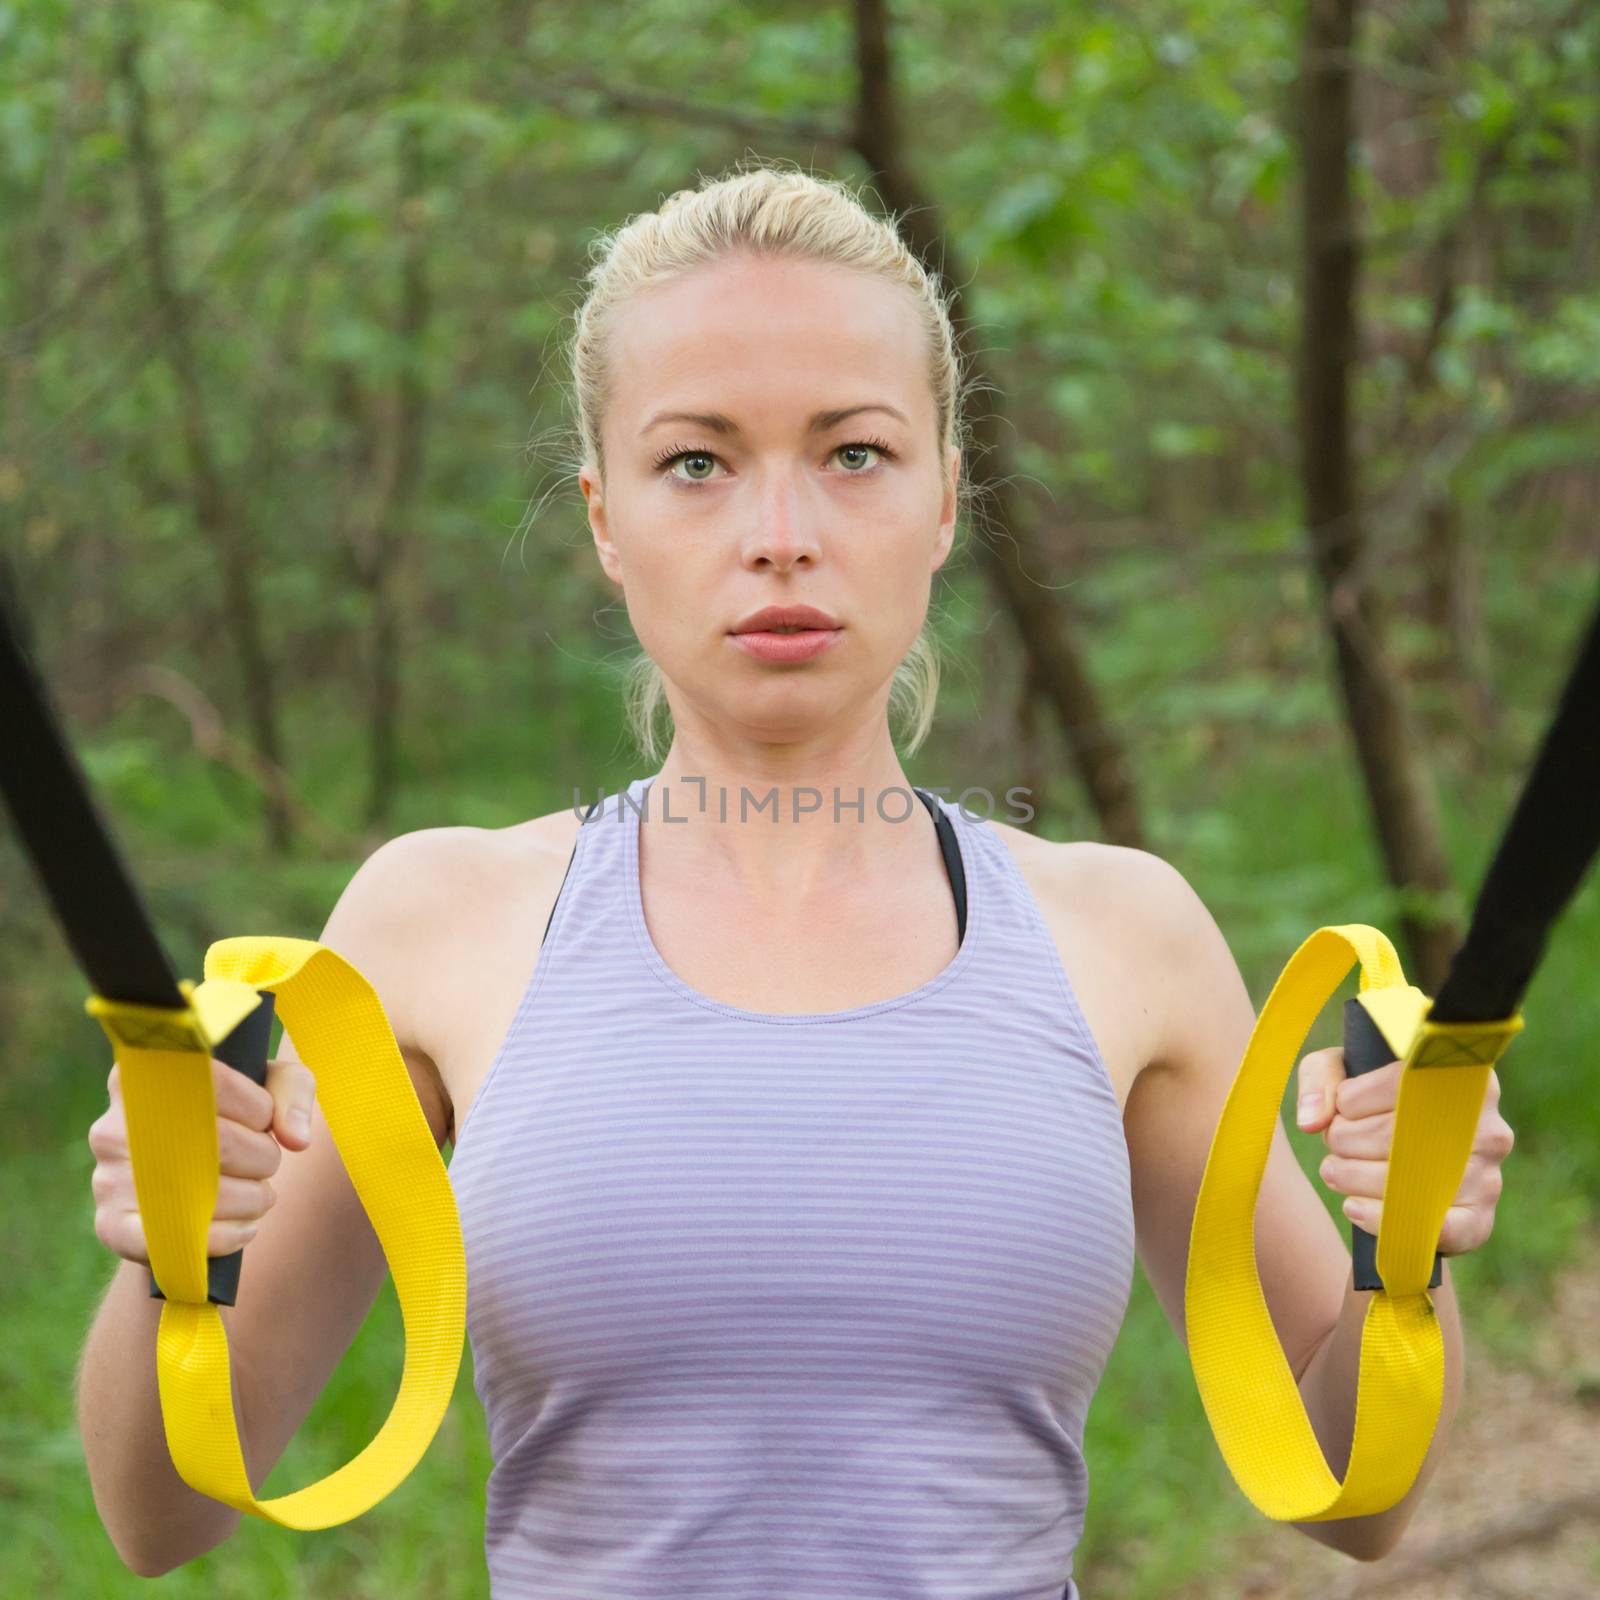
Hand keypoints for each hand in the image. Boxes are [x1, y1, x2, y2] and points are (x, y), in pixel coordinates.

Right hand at [88, 1054, 317, 1264]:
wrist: (181, 1168)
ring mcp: (108, 1175)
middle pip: (220, 1145)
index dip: (259, 1109)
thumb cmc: (234, 1114)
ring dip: (252, 1200)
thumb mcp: (268, 1084)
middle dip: (263, 1159)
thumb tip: (296, 1140)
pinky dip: (223, 1238)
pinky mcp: (111, 1224)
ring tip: (259, 1194)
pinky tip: (244, 1228)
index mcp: (148, 1073)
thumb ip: (292, 1094)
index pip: (218, 1085)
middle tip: (267, 1162)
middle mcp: (116, 1122)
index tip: (264, 1119)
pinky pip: (173, 1241)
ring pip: (204, 1195)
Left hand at [1295, 1049, 1514, 1256]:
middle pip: (1394, 1135)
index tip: (1340, 1110)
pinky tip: (1354, 1206)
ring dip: (1351, 1178)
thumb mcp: (1345, 1071)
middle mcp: (1487, 1125)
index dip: (1350, 1101)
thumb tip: (1312, 1121)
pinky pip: (1430, 1227)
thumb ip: (1320, 1078)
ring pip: (1404, 1182)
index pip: (1395, 1083)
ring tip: (1335, 1171)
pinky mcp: (1480, 1219)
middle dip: (1344, 1141)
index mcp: (1462, 1076)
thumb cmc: (1374, 1101)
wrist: (1414, 1155)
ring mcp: (1488, 1175)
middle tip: (1333, 1144)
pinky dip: (1381, 1219)